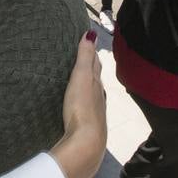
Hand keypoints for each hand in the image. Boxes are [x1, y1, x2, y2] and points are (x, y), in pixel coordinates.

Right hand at [50, 32, 107, 177]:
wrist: (86, 144)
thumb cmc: (82, 108)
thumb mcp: (81, 78)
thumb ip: (84, 57)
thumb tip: (91, 33)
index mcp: (96, 84)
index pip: (95, 64)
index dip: (92, 53)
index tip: (89, 42)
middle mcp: (98, 97)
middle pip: (96, 79)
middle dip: (91, 68)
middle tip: (85, 58)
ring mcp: (95, 113)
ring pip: (93, 95)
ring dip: (88, 86)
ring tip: (81, 81)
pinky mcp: (88, 127)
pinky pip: (87, 109)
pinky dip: (84, 102)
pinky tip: (79, 107)